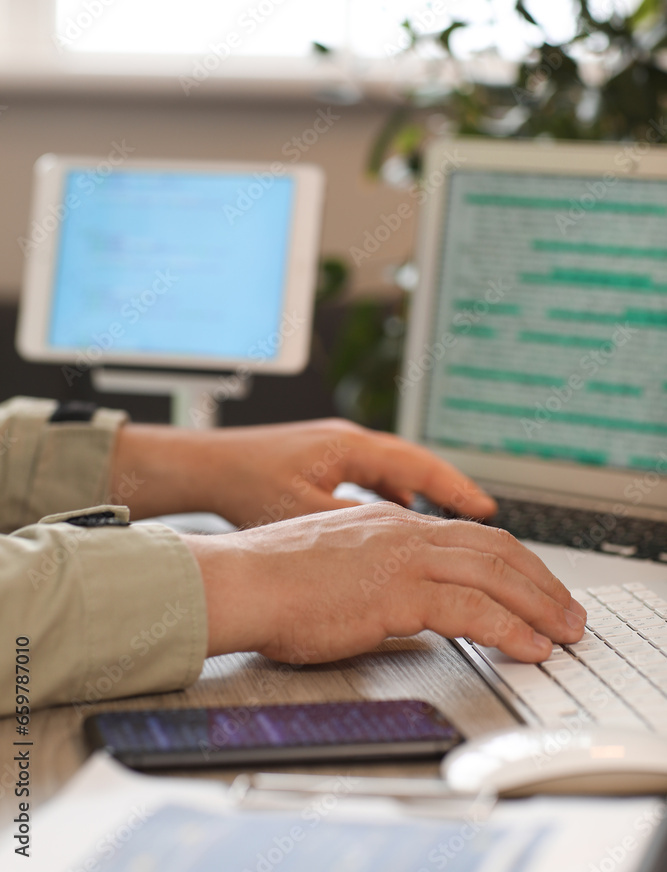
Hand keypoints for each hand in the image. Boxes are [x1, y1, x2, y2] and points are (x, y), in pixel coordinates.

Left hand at [111, 418, 496, 523]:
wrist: (202, 466)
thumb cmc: (245, 486)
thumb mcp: (304, 514)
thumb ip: (353, 527)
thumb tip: (394, 546)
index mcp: (350, 449)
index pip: (419, 465)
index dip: (456, 490)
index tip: (486, 510)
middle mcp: (348, 442)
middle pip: (416, 464)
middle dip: (451, 491)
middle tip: (484, 516)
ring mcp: (335, 450)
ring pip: (395, 470)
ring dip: (423, 493)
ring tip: (451, 521)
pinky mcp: (321, 462)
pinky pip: (372, 476)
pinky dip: (394, 496)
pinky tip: (397, 519)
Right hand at [182, 502, 585, 664]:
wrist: (241, 580)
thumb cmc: (271, 580)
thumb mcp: (335, 567)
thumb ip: (374, 579)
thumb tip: (398, 610)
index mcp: (388, 523)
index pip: (467, 536)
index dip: (509, 561)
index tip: (530, 585)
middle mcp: (403, 531)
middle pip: (495, 547)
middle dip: (540, 579)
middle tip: (566, 608)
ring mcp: (403, 557)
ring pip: (495, 573)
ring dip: (538, 604)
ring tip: (564, 630)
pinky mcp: (399, 590)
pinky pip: (473, 609)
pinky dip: (510, 628)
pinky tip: (529, 646)